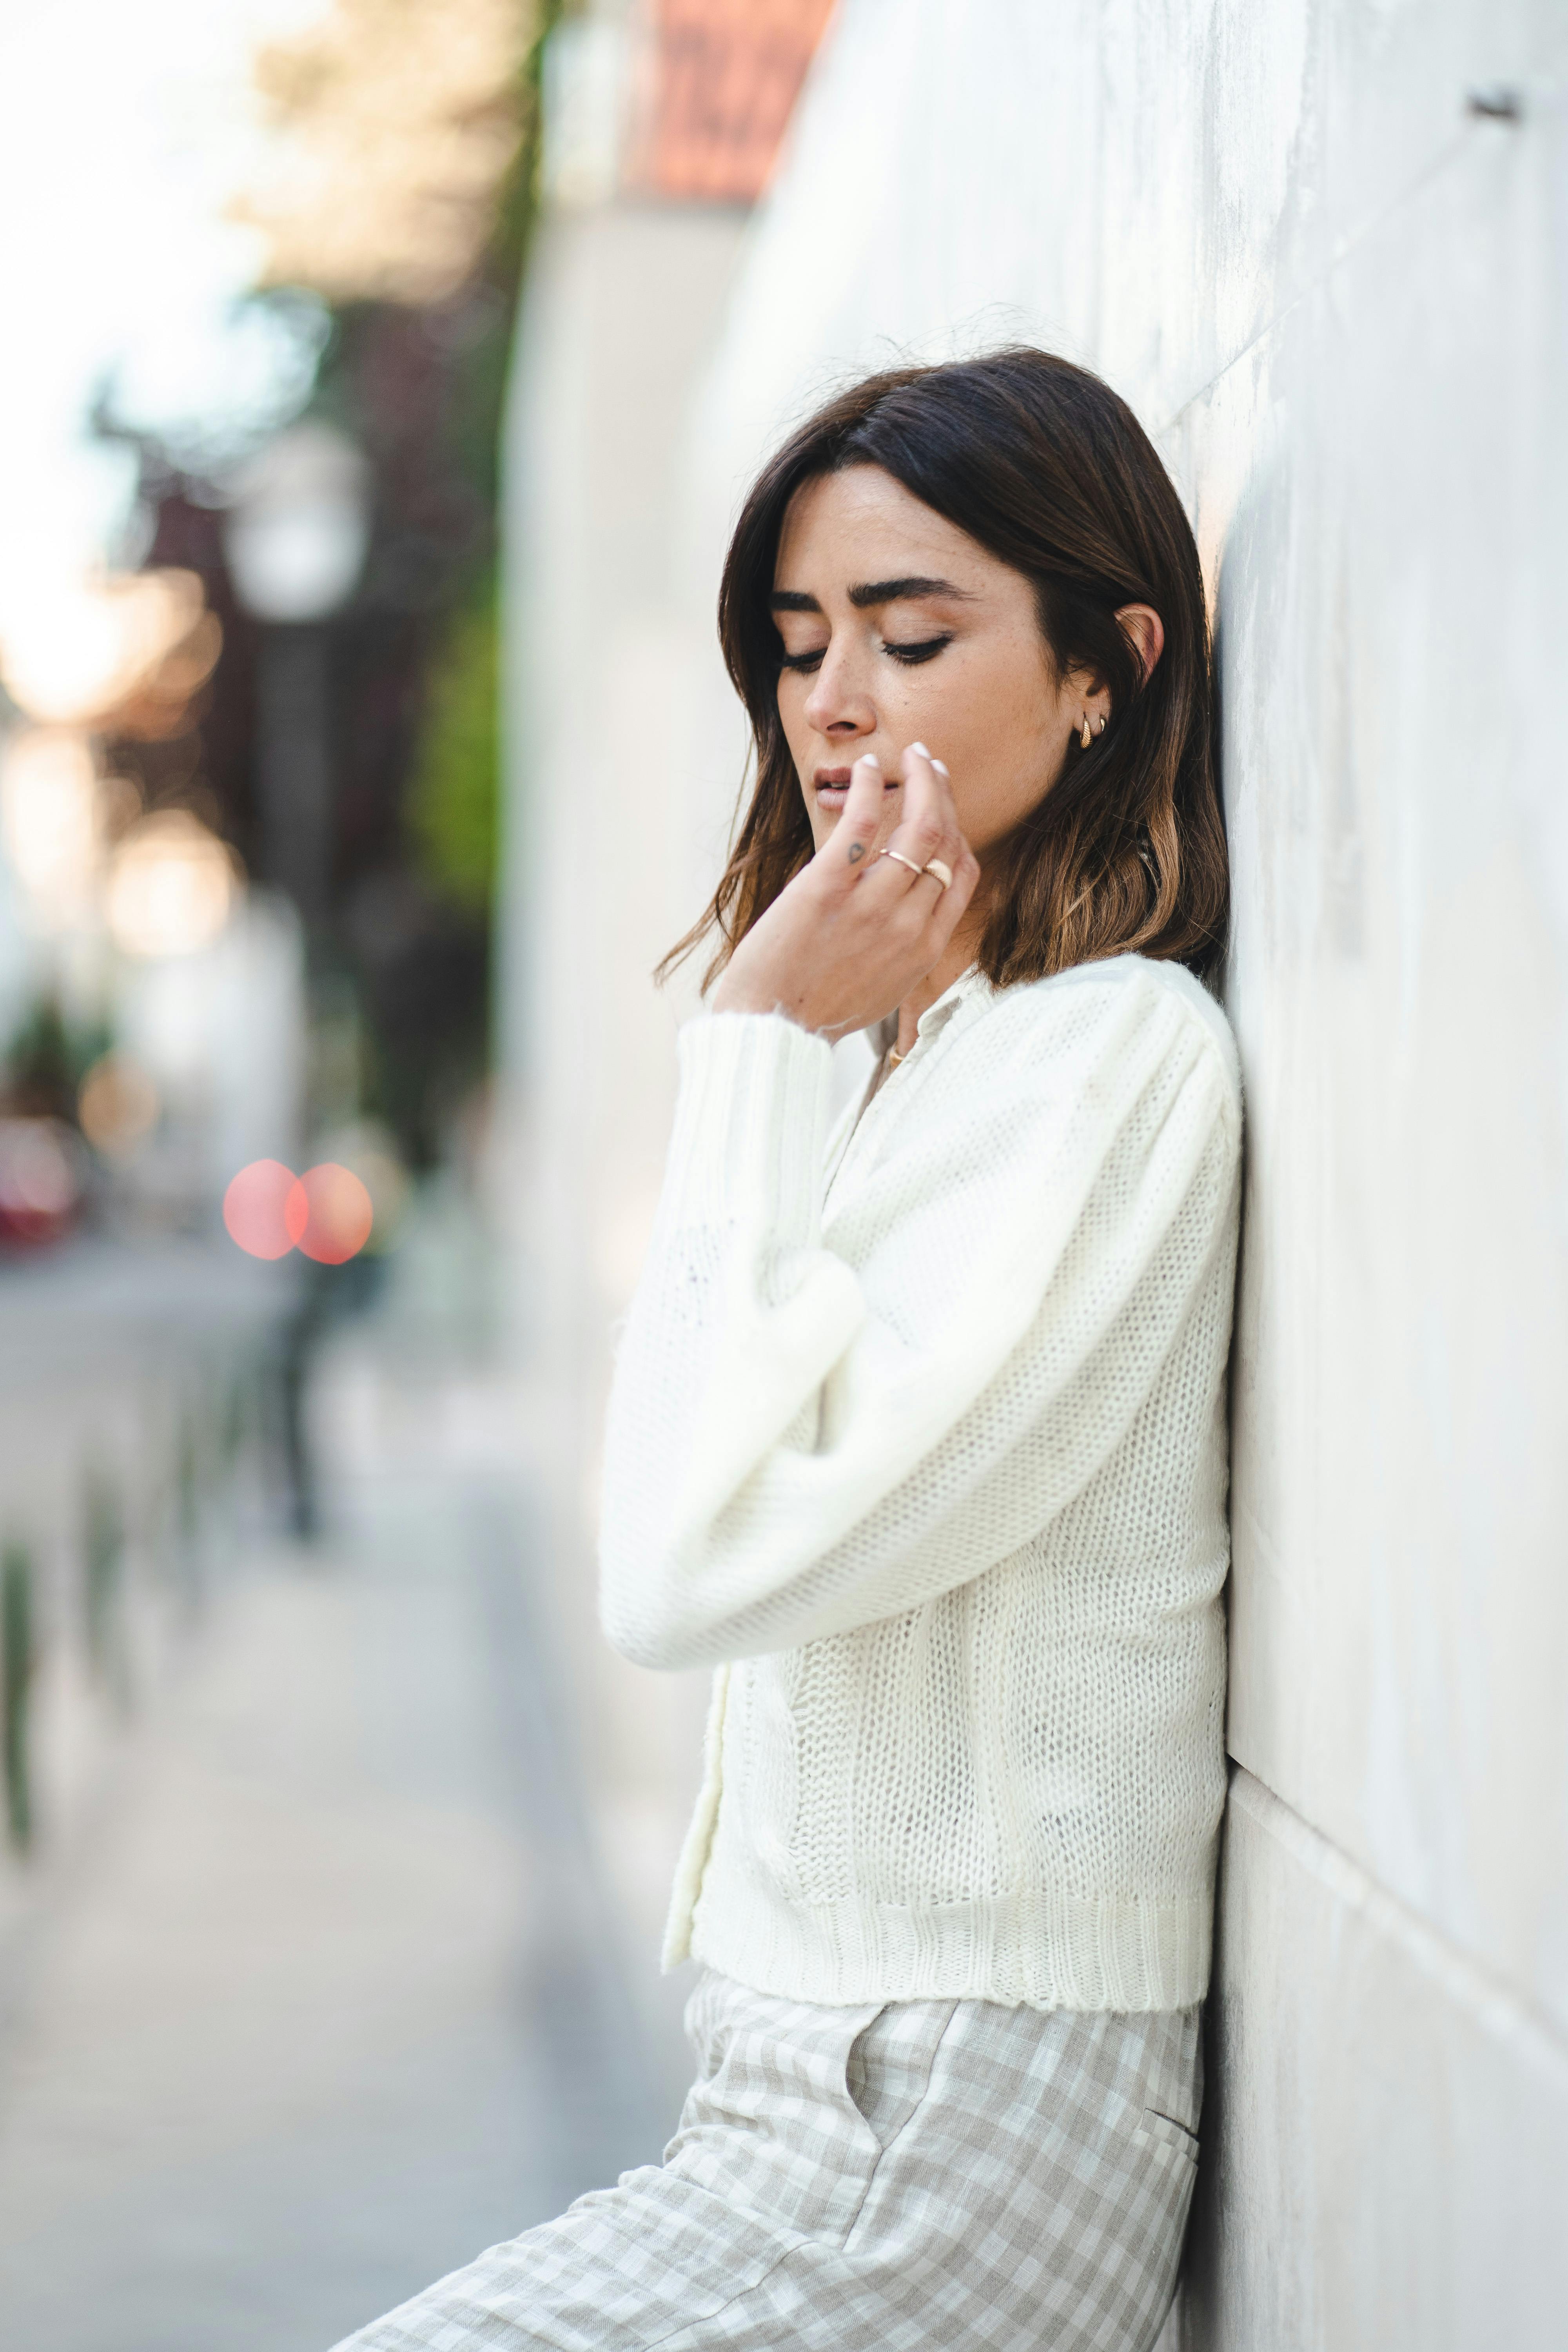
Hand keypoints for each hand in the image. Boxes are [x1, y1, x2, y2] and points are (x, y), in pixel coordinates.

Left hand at [709, 743, 980, 1038]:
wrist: (771, 1029)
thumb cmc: (819, 1010)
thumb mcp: (885, 987)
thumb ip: (906, 947)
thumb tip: (911, 912)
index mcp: (925, 947)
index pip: (962, 873)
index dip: (958, 831)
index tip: (944, 804)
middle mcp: (908, 924)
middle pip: (945, 841)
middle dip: (943, 793)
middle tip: (931, 765)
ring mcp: (871, 906)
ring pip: (918, 825)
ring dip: (919, 780)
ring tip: (910, 757)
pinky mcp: (828, 888)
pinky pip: (861, 822)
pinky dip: (869, 786)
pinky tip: (868, 767)